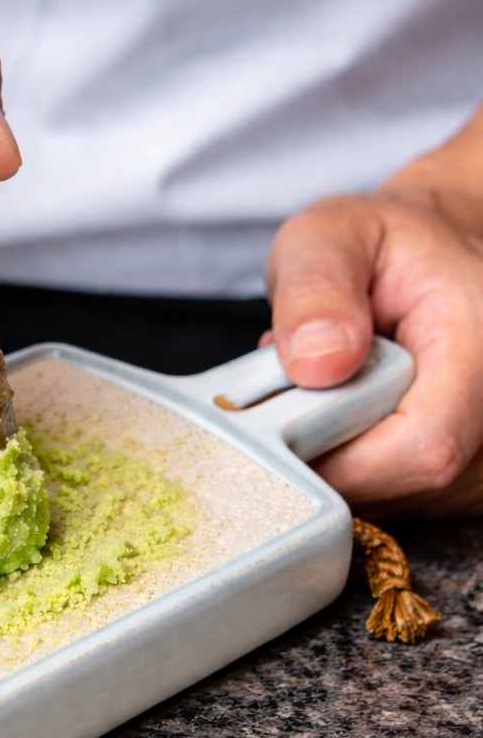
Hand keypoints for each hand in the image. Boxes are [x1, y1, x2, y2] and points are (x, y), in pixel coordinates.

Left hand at [265, 120, 482, 518]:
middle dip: (321, 450)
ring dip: (333, 457)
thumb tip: (316, 362)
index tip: (276, 426)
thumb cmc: (381, 246)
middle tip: (290, 390)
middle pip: (397, 486)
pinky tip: (345, 416)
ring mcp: (482, 456)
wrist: (429, 256)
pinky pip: (391, 500)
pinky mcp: (459, 477)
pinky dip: (350, 465)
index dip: (337, 457)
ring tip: (323, 393)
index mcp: (481, 350)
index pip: (420, 450)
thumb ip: (316, 289)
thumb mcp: (331, 236)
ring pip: (389, 500)